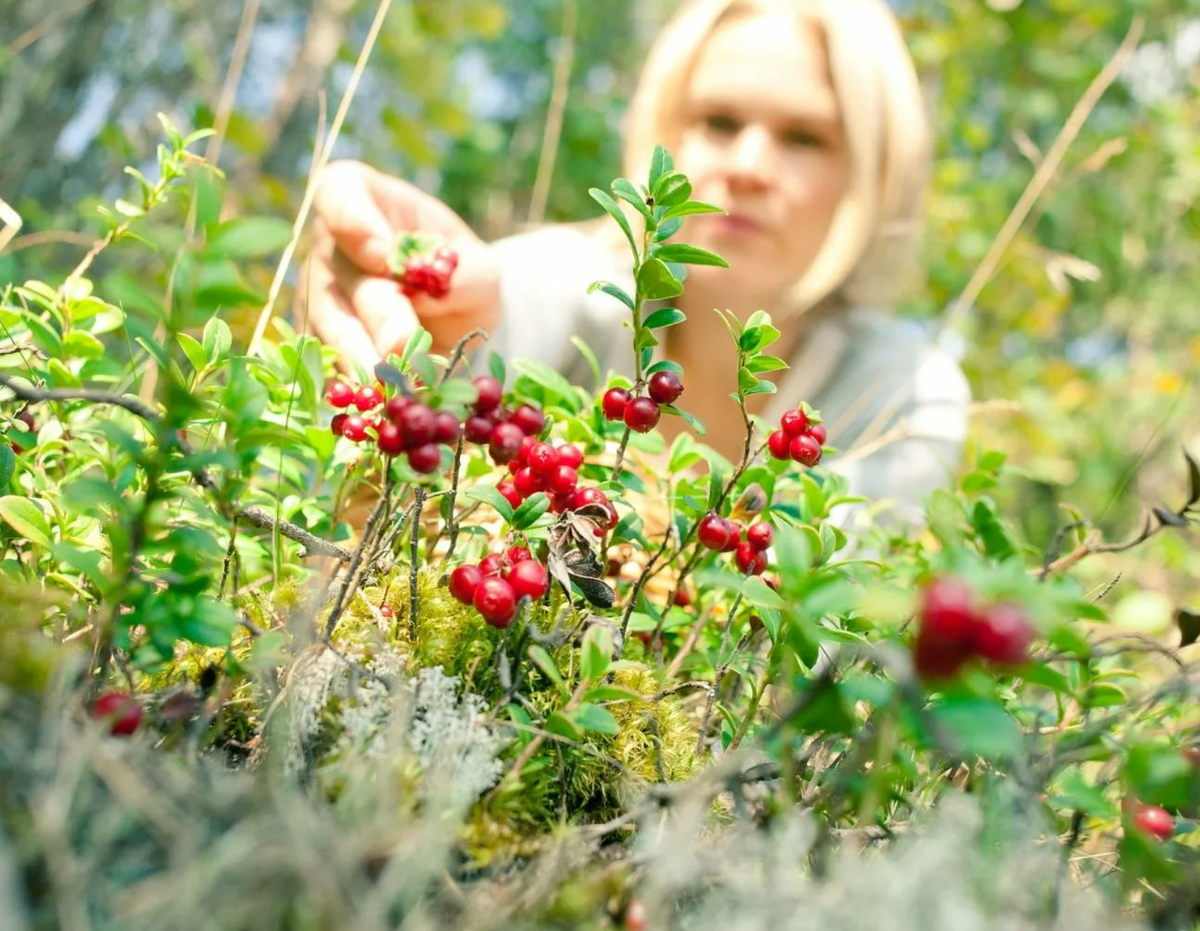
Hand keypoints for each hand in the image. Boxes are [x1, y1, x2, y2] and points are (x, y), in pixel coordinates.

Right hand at [299, 160, 499, 372]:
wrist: (453, 316)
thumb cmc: (460, 274)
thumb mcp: (480, 267)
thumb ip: (465, 274)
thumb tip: (432, 293)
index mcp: (365, 201)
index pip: (339, 192)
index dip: (352, 221)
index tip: (381, 254)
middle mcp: (331, 247)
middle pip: (340, 276)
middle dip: (374, 315)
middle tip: (400, 345)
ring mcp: (319, 297)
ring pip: (330, 328)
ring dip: (363, 359)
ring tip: (395, 387)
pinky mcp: (321, 345)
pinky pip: (331, 366)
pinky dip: (359, 388)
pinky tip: (384, 405)